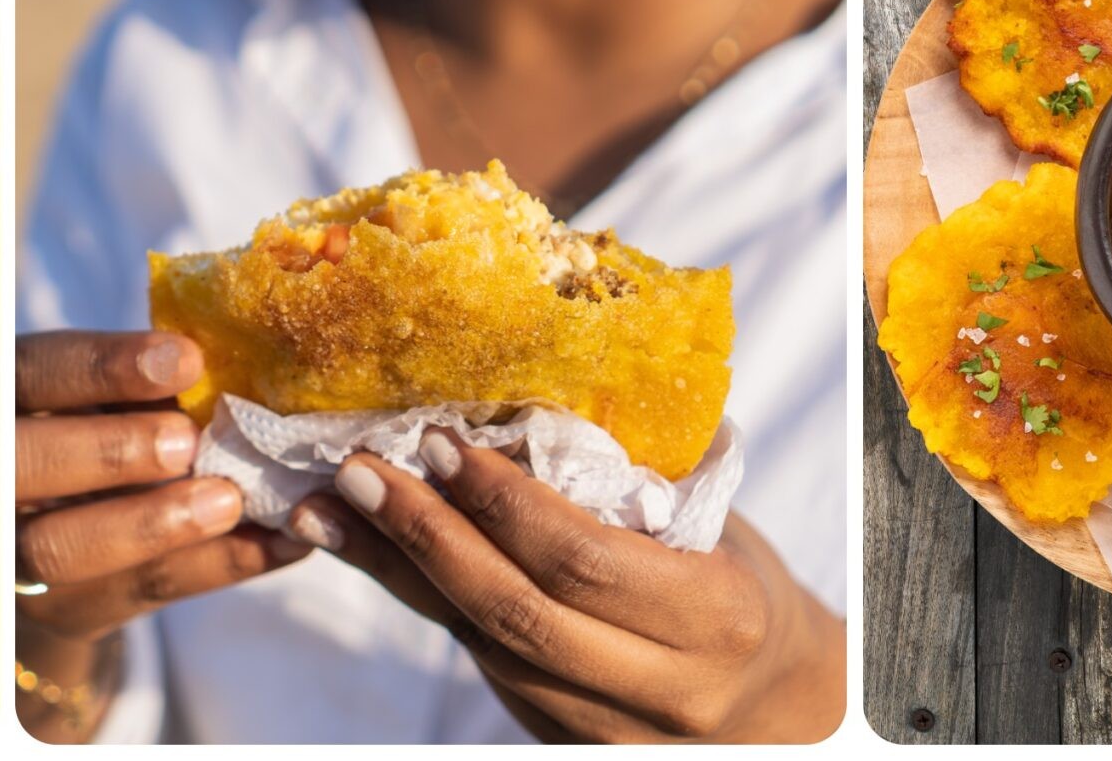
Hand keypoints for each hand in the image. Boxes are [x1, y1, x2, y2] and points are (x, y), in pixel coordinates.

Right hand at [12, 330, 309, 740]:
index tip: (185, 360)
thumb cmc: (90, 440)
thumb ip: (137, 386)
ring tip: (229, 501)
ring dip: (153, 523)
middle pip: (25, 464)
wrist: (55, 562)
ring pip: (64, 546)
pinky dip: (216, 565)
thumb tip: (225, 361)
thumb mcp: (94, 401)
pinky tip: (280, 543)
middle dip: (110, 450)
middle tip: (186, 441)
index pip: (32, 372)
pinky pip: (139, 591)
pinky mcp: (68, 612)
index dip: (101, 366)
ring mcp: (17, 557)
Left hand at [286, 428, 843, 742]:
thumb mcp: (717, 531)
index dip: (505, 502)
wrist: (776, 709)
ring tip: (335, 508)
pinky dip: (422, 602)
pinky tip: (372, 554)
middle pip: (516, 612)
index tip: (445, 441)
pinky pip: (482, 666)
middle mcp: (660, 688)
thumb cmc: (745, 590)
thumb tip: (538, 385)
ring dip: (399, 572)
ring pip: (484, 646)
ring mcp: (605, 730)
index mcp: (715, 618)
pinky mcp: (562, 744)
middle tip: (362, 469)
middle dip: (427, 535)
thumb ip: (637, 484)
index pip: (585, 560)